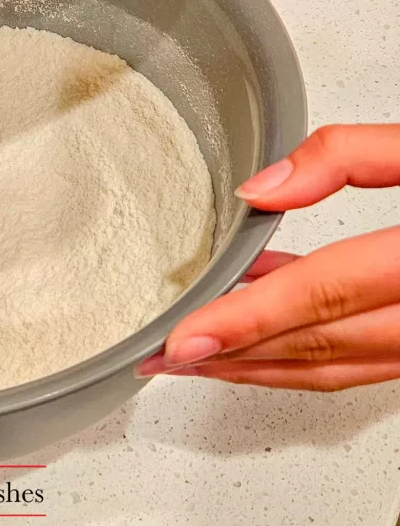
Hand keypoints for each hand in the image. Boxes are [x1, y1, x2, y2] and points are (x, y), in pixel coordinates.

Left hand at [137, 125, 399, 390]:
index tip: (184, 341)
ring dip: (260, 367)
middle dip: (232, 357)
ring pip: (336, 369)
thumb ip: (348, 156)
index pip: (321, 296)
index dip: (246, 322)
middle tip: (164, 357)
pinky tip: (262, 331)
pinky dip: (304, 355)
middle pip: (318, 347)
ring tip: (198, 356)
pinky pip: (361, 364)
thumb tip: (262, 188)